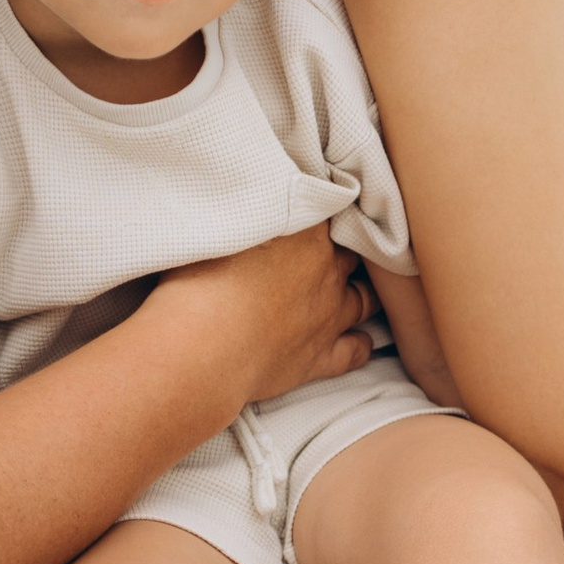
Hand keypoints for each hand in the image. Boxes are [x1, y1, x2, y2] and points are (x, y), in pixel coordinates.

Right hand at [149, 220, 373, 412]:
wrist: (202, 349)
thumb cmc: (200, 284)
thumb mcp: (217, 229)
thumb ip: (245, 214)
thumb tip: (244, 206)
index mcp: (306, 233)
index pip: (327, 209)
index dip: (317, 211)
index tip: (304, 214)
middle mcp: (327, 271)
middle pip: (347, 252)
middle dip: (336, 251)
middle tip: (314, 253)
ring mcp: (329, 316)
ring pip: (364, 298)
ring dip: (357, 292)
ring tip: (344, 290)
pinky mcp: (322, 357)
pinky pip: (356, 350)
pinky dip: (359, 344)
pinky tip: (356, 340)